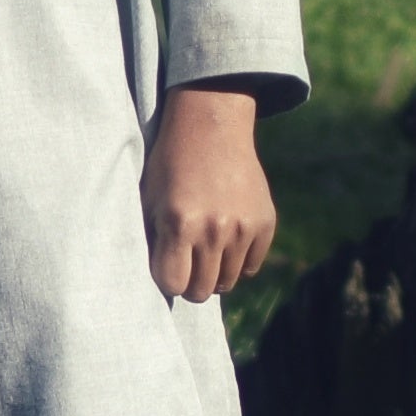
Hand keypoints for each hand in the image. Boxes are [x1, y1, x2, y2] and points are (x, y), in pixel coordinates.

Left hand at [143, 84, 273, 304]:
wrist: (211, 125)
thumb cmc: (171, 163)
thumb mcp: (150, 198)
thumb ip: (152, 240)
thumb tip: (155, 279)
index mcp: (180, 223)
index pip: (173, 284)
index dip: (166, 278)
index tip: (165, 265)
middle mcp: (215, 229)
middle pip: (202, 291)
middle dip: (190, 282)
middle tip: (186, 264)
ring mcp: (244, 227)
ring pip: (228, 281)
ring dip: (214, 273)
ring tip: (204, 251)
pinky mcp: (265, 223)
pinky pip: (251, 266)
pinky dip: (238, 261)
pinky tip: (225, 242)